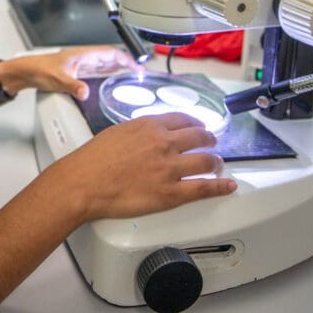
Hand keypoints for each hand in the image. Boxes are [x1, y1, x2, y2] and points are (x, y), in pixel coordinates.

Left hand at [0, 46, 137, 101]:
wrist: (27, 72)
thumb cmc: (40, 69)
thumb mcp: (58, 79)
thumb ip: (73, 86)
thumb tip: (85, 93)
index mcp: (83, 55)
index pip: (110, 53)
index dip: (125, 58)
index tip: (137, 66)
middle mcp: (84, 57)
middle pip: (110, 57)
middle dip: (126, 63)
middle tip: (140, 72)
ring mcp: (81, 64)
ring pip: (105, 63)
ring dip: (118, 67)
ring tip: (131, 75)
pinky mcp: (77, 71)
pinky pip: (98, 70)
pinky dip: (108, 72)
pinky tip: (111, 79)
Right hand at [53, 112, 236, 224]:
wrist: (84, 183)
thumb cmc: (93, 160)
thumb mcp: (117, 132)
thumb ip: (138, 132)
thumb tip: (147, 136)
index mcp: (149, 126)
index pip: (182, 119)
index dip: (196, 123)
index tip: (199, 125)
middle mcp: (164, 143)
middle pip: (200, 136)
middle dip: (210, 139)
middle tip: (213, 142)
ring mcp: (170, 168)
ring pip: (206, 161)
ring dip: (216, 162)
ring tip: (218, 164)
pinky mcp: (171, 193)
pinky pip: (204, 188)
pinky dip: (220, 187)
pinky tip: (228, 185)